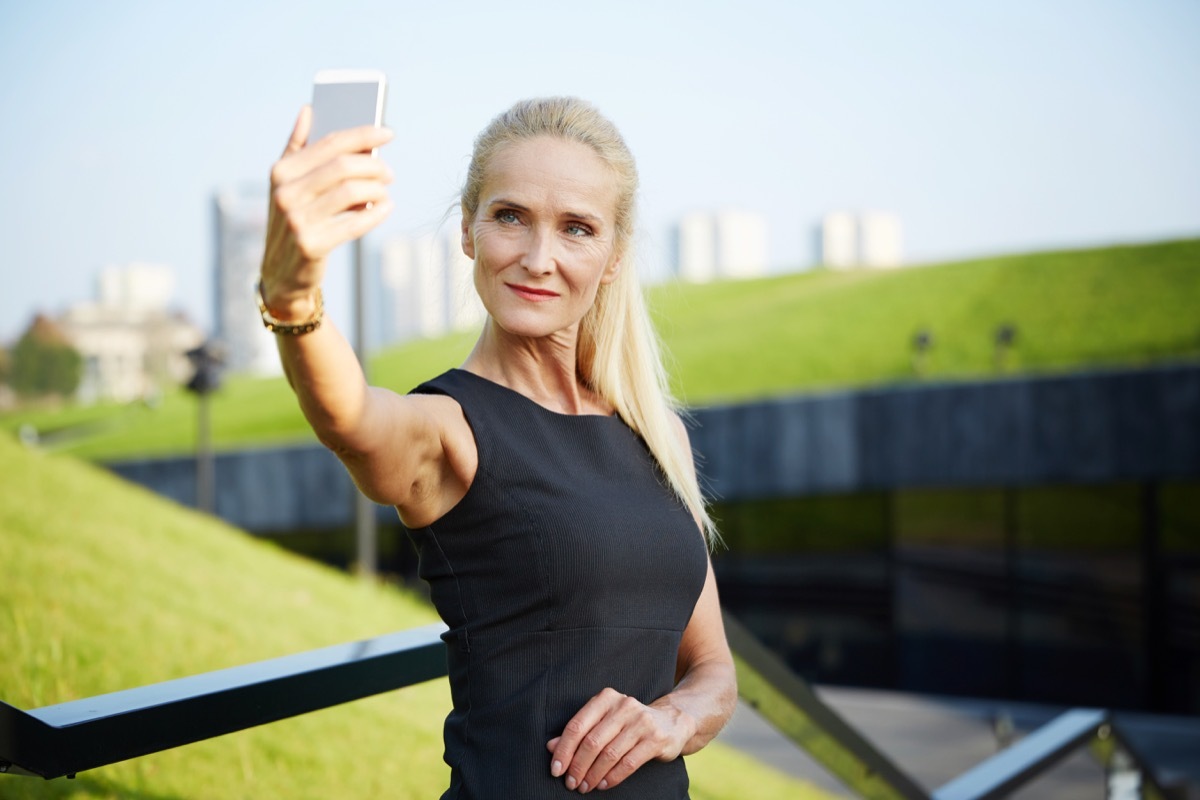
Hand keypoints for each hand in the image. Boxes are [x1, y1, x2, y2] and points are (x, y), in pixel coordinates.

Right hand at [260, 106, 394, 317]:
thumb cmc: (291, 219)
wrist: (281, 272)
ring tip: (384, 192)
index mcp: (281, 171)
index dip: (363, 135)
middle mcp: (285, 193)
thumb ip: (296, 146)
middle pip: (343, 166)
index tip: (388, 133)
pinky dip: (376, 213)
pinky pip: (354, 223)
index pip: (329, 143)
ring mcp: (297, 220)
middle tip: (389, 172)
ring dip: (377, 190)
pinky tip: (386, 208)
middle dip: (374, 166)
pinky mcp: (312, 245)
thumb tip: (308, 109)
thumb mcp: (286, 184)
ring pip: (352, 193)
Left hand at [546, 688, 695, 792]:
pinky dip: (613, 777)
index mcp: (606, 699)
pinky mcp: (655, 739)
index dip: (564, 749)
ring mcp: (641, 722)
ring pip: (609, 754)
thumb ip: (579, 732)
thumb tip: (550, 746)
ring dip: (593, 775)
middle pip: (592, 741)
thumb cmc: (629, 723)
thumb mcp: (604, 721)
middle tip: (570, 783)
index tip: (556, 769)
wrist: (672, 721)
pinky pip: (628, 763)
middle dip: (577, 766)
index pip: (577, 725)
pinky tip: (603, 785)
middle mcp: (624, 706)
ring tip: (585, 787)